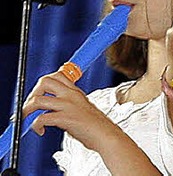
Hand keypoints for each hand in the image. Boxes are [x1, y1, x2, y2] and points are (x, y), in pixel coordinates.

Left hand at [24, 72, 160, 174]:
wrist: (106, 134)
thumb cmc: (95, 125)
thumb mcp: (83, 106)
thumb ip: (70, 101)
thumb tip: (54, 104)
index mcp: (75, 91)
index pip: (57, 75)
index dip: (43, 83)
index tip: (38, 94)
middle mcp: (71, 95)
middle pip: (45, 81)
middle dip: (32, 93)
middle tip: (31, 105)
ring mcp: (68, 106)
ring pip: (39, 100)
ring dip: (27, 110)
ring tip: (28, 118)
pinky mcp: (66, 118)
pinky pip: (42, 118)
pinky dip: (35, 125)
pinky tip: (40, 130)